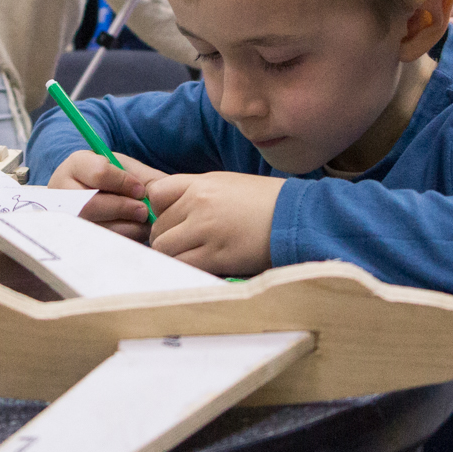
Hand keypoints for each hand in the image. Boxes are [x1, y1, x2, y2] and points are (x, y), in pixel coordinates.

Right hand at [48, 150, 166, 240]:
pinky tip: (128, 233)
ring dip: (123, 227)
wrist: (87, 197)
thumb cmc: (112, 182)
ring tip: (139, 224)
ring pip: (91, 227)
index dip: (124, 183)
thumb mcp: (125, 171)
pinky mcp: (68, 237)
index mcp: (76, 165)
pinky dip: (117, 239)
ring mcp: (61, 216)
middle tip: (143, 212)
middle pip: (91, 204)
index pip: (99, 172)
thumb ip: (144, 178)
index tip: (140, 191)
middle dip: (123, 208)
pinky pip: (94, 243)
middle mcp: (61, 190)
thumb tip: (164, 194)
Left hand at [146, 172, 284, 275]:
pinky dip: (184, 268)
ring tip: (191, 257)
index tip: (172, 220)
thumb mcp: (228, 184)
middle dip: (165, 237)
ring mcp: (206, 229)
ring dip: (172, 255)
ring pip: (164, 247)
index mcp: (201, 183)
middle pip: (158, 225)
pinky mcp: (216, 255)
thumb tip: (173, 211)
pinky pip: (182, 264)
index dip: (159, 210)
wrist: (296, 216)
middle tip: (182, 245)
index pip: (156, 194)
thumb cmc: (266, 201)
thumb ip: (198, 193)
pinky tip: (200, 266)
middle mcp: (198, 203)